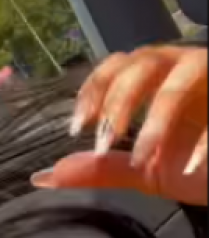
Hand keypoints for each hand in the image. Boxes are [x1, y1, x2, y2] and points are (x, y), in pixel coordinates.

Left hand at [30, 43, 206, 206]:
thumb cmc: (200, 166)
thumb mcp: (147, 171)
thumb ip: (101, 169)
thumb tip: (44, 176)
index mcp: (158, 82)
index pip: (118, 65)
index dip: (94, 90)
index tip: (76, 127)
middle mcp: (185, 69)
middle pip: (144, 61)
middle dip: (120, 101)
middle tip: (105, 142)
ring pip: (182, 76)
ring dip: (157, 117)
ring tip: (144, 156)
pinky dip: (204, 140)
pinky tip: (189, 167)